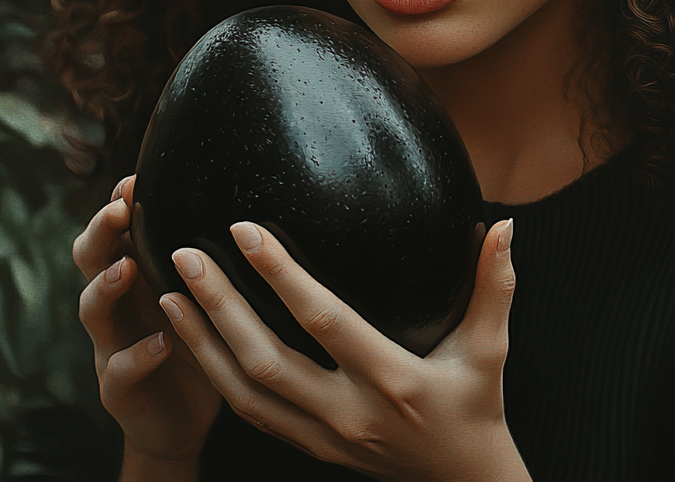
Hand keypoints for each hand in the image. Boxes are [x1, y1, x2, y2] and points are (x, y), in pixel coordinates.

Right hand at [74, 175, 222, 477]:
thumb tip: (255, 202)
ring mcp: (111, 345)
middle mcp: (118, 304)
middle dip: (101, 231)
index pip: (118, 229)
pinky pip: (118, 370)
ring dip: (107, 285)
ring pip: (92, 309)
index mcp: (138, 273)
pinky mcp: (119, 390)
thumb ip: (214, 253)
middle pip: (91, 258)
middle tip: (120, 209)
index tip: (136, 177)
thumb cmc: (200, 340)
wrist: (183, 418)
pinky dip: (137, 354)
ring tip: (127, 268)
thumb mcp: (206, 291)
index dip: (120, 202)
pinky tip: (162, 342)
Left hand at [159, 218, 530, 481]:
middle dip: (219, 308)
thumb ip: (495, 286)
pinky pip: (251, 414)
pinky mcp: (310, 447)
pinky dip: (216, 377)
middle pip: (265, 361)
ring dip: (203, 344)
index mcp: (389, 381)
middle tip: (183, 257)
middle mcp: (346, 413)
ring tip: (170, 295)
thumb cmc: (477, 409)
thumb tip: (504, 226)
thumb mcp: (492, 350)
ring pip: (244, 394)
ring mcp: (322, 437)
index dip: (280, 275)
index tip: (243, 230)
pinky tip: (195, 342)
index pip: (322, 321)